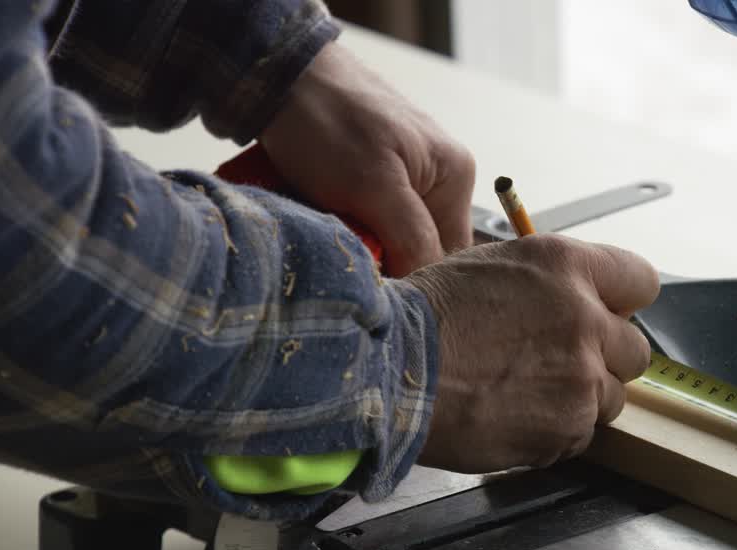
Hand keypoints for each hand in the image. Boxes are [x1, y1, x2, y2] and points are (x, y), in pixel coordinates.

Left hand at [259, 41, 475, 276]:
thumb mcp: (374, 186)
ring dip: (364, 243)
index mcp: (456, 177)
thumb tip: (427, 288)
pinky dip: (349, 224)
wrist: (279, 73)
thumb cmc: (328, 119)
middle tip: (352, 256)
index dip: (415, 278)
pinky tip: (328, 218)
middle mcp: (439, 178)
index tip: (378, 287)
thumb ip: (412, 238)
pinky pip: (372, 217)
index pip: (449, 256)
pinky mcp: (375, 173)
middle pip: (421, 246)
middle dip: (387, 258)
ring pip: (392, 234)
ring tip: (334, 232)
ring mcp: (407, 174)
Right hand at [404, 235, 659, 471]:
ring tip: (528, 394)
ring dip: (581, 399)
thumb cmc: (425, 317)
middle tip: (561, 362)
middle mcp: (585, 318)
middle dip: (605, 358)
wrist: (391, 370)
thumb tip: (570, 294)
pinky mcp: (568, 427)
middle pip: (635, 349)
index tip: (608, 315)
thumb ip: (547, 281)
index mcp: (567, 266)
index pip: (641, 281)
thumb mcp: (491, 265)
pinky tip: (515, 417)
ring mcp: (582, 378)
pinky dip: (556, 431)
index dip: (622, 303)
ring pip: (612, 397)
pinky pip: (582, 434)